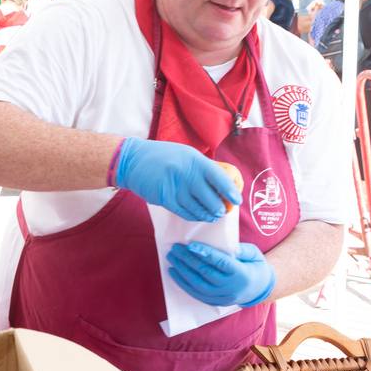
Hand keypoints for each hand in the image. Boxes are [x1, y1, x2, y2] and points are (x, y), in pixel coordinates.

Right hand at [112, 138, 239, 221]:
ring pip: (198, 208)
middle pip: (210, 198)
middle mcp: (186, 174)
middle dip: (219, 208)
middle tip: (222, 211)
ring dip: (207, 215)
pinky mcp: (164, 199)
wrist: (133, 160)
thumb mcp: (185, 154)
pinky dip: (194, 216)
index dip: (230, 191)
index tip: (236, 200)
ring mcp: (175, 187)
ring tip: (212, 216)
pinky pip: (184, 212)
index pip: (219, 178)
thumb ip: (202, 167)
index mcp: (194, 160)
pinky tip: (197, 215)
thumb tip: (222, 183)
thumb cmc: (162, 156)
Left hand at [166, 241, 274, 307]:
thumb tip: (224, 243)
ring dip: (182, 271)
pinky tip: (174, 272)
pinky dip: (183, 283)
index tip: (191, 245)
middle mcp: (231, 288)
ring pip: (198, 285)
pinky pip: (196, 294)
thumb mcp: (254, 254)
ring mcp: (222, 297)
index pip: (221, 263)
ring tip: (172, 258)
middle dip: (188, 260)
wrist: (259, 289)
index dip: (206, 254)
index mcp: (242, 274)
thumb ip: (241, 249)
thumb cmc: (254, 266)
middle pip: (206, 273)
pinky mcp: (215, 302)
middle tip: (176, 248)